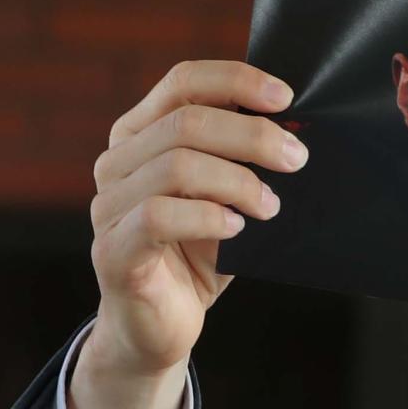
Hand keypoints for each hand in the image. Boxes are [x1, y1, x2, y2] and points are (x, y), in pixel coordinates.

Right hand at [69, 60, 306, 408]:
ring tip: (272, 206)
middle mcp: (117, 162)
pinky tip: (238, 229)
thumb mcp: (229, 201)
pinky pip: (160, 217)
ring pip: (176, 166)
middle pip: (186, 122)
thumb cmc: (201, 257)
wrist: (161, 327)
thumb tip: (298, 136)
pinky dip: (207, 217)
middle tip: (298, 159)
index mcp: (141, 135)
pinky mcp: (113, 250)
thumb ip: (245, 165)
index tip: (287, 97)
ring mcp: (108, 205)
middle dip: (253, 136)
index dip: (236, 81)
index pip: (183, 83)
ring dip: (238, 181)